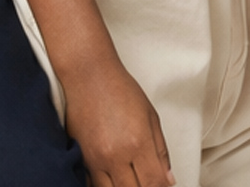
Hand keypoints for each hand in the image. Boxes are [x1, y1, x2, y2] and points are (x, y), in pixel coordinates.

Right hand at [64, 64, 174, 186]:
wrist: (88, 74)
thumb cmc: (119, 88)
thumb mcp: (150, 115)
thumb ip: (161, 150)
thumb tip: (168, 178)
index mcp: (138, 142)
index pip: (154, 183)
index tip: (163, 185)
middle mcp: (116, 155)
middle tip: (146, 180)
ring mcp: (96, 159)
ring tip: (130, 179)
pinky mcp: (81, 159)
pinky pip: (94, 185)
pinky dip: (105, 185)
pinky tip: (113, 178)